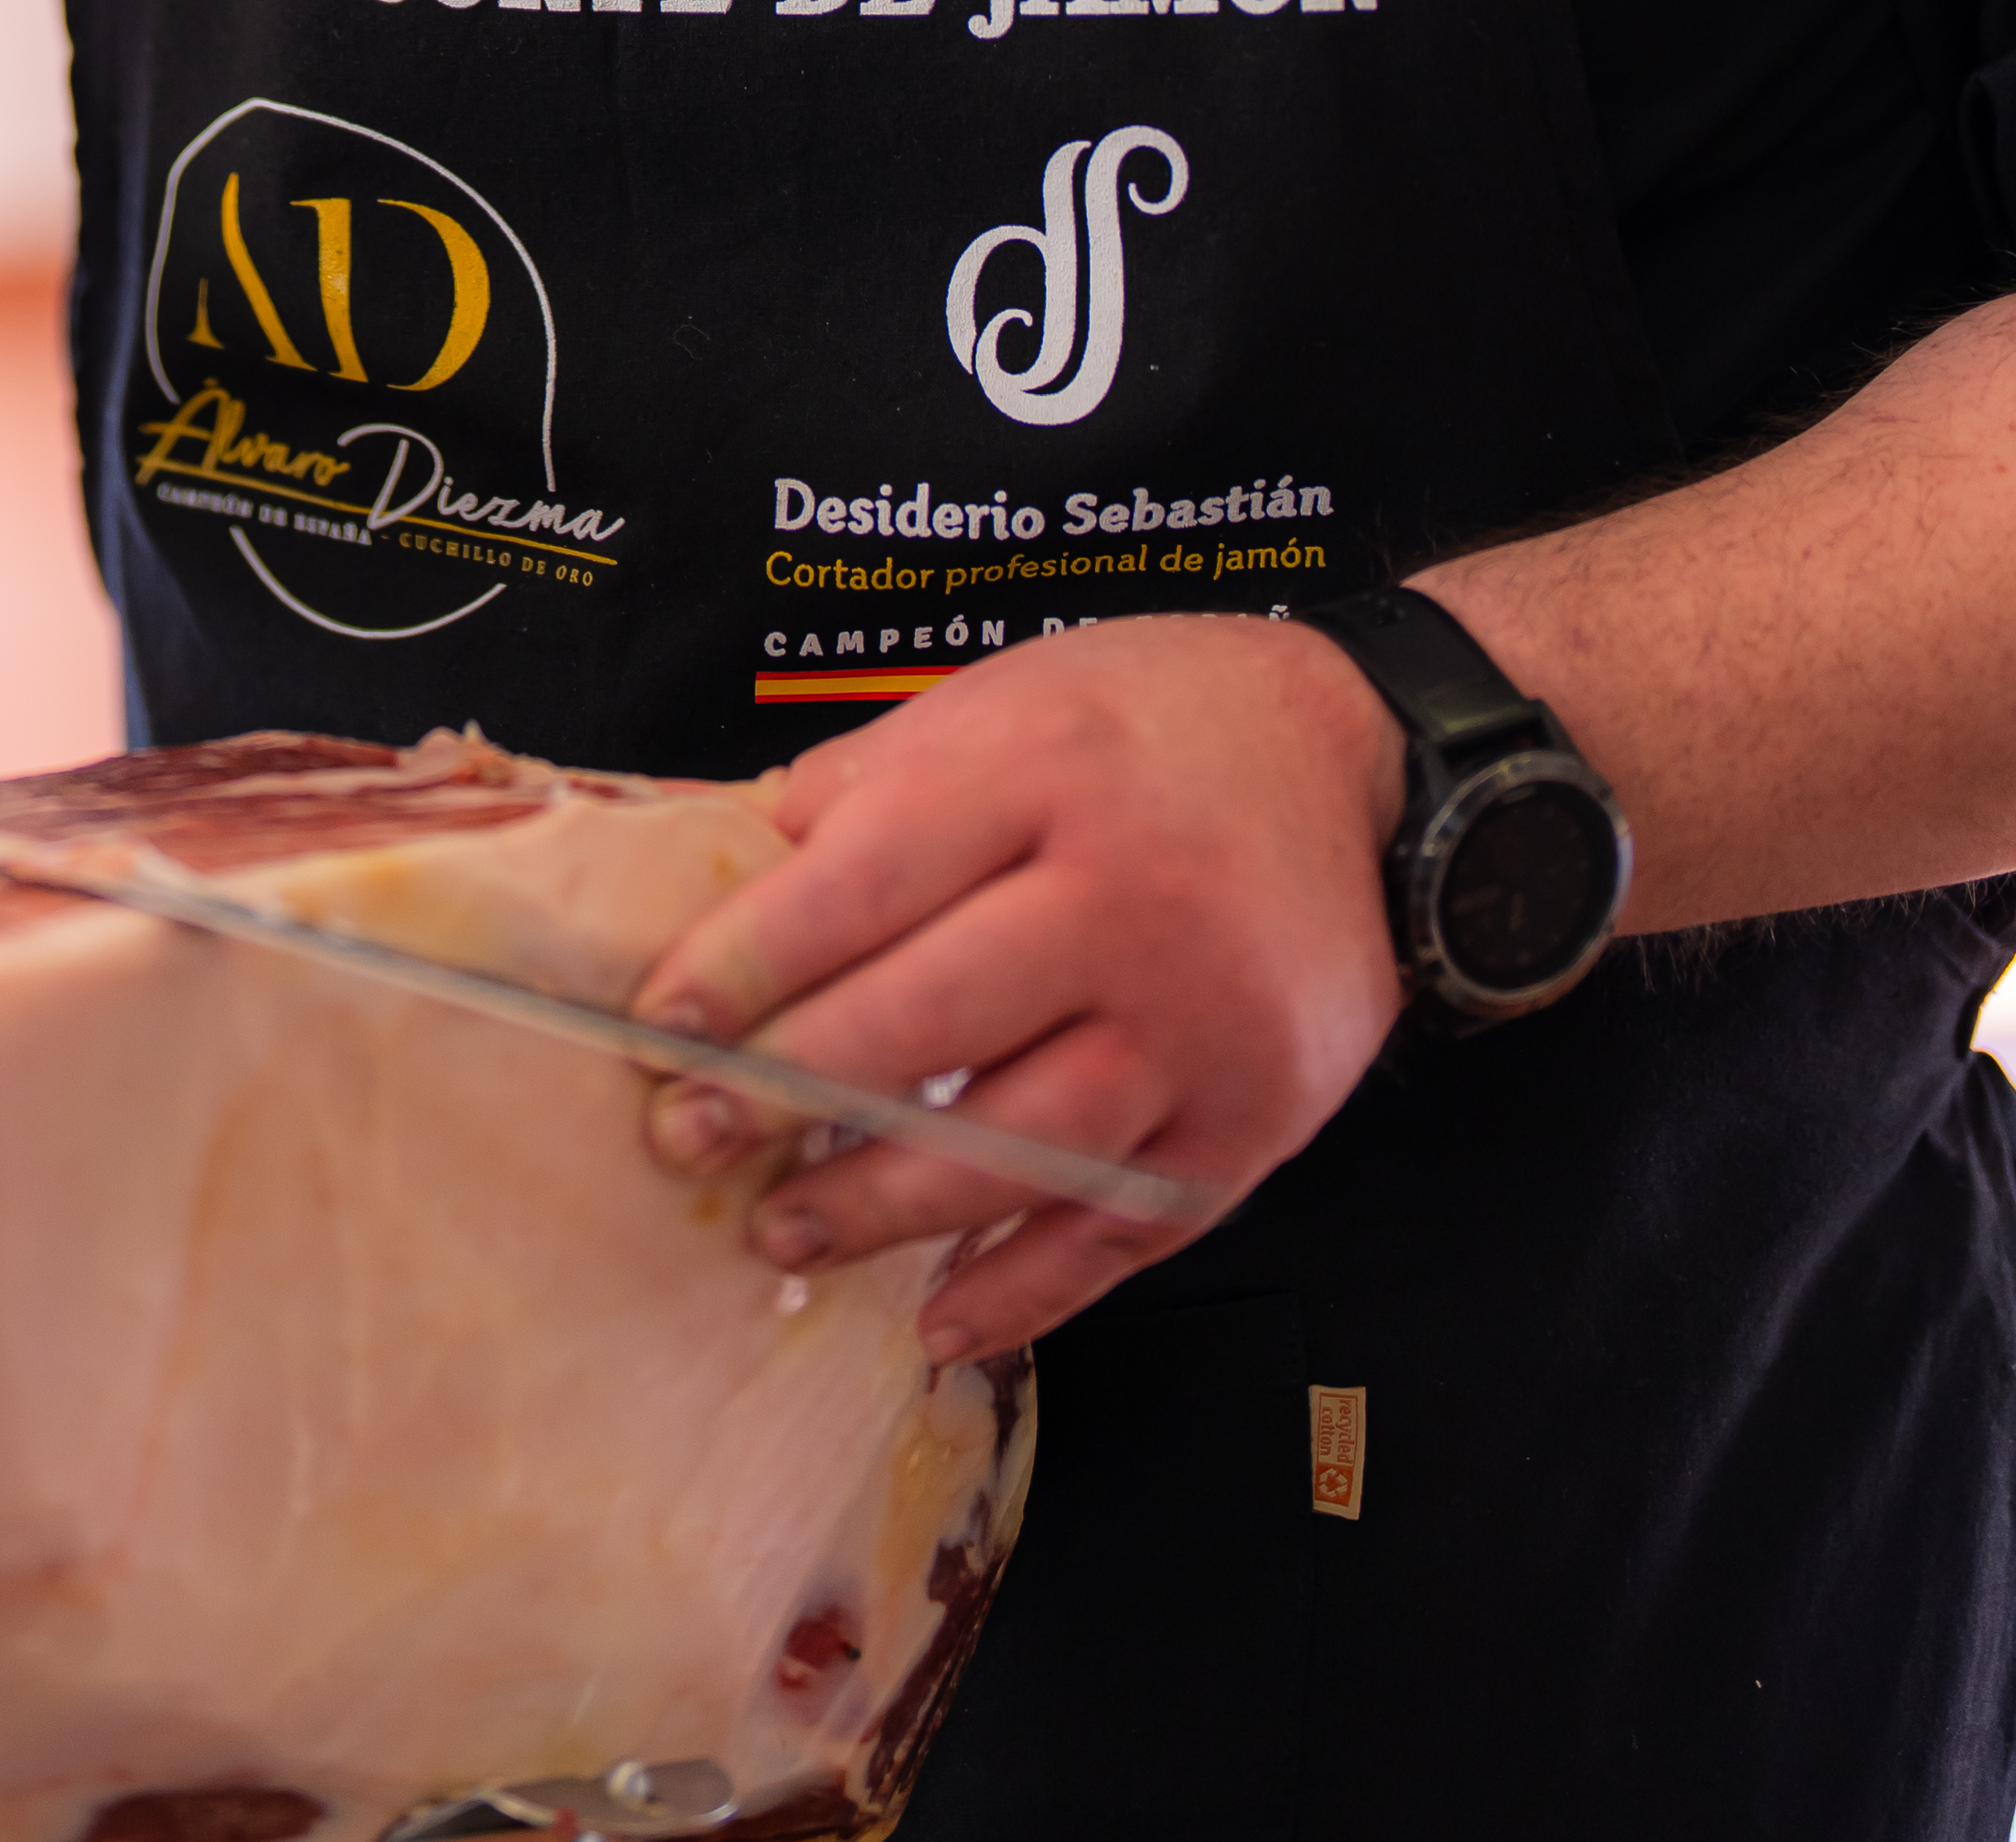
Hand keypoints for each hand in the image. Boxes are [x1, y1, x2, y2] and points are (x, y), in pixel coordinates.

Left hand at [632, 617, 1406, 1357]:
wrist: (1355, 764)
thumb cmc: (1144, 727)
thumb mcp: (996, 702)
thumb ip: (855, 792)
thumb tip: (697, 871)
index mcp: (1043, 771)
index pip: (865, 879)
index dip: (748, 961)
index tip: (660, 1025)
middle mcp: (1129, 898)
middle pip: (932, 1019)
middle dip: (789, 1091)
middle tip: (691, 1137)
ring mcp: (1200, 1022)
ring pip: (1022, 1145)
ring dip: (886, 1205)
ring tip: (785, 1228)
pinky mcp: (1253, 1118)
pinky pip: (1127, 1229)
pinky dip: (1027, 1289)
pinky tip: (939, 1314)